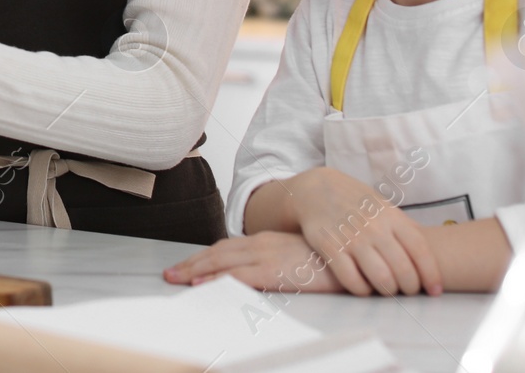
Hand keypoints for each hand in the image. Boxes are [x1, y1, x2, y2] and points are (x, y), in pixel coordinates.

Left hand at [163, 231, 343, 291]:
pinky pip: (239, 274)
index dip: (205, 257)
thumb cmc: (332, 257)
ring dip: (195, 270)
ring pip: (221, 261)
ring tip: (176, 278)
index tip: (188, 266)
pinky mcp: (274, 270)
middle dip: (192, 263)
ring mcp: (267, 255)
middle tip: (170, 274)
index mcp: (267, 240)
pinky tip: (203, 284)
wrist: (354, 251)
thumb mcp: (301, 257)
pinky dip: (217, 278)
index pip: (227, 248)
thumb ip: (281, 262)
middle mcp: (262, 243)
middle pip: (218, 252)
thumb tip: (265, 274)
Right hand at [283, 167, 441, 296]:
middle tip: (409, 291)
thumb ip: (404, 228)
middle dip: (410, 287)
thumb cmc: (355, 202)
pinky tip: (365, 287)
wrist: (315, 190)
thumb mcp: (383, 206)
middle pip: (402, 268)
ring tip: (388, 290)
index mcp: (390, 216)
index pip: (420, 249)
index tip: (434, 290)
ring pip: (381, 278)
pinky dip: (363, 290)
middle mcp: (373, 227)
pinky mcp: (330, 248)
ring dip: (389, 291)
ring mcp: (351, 238)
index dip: (431, 274)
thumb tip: (428, 254)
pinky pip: (352, 280)